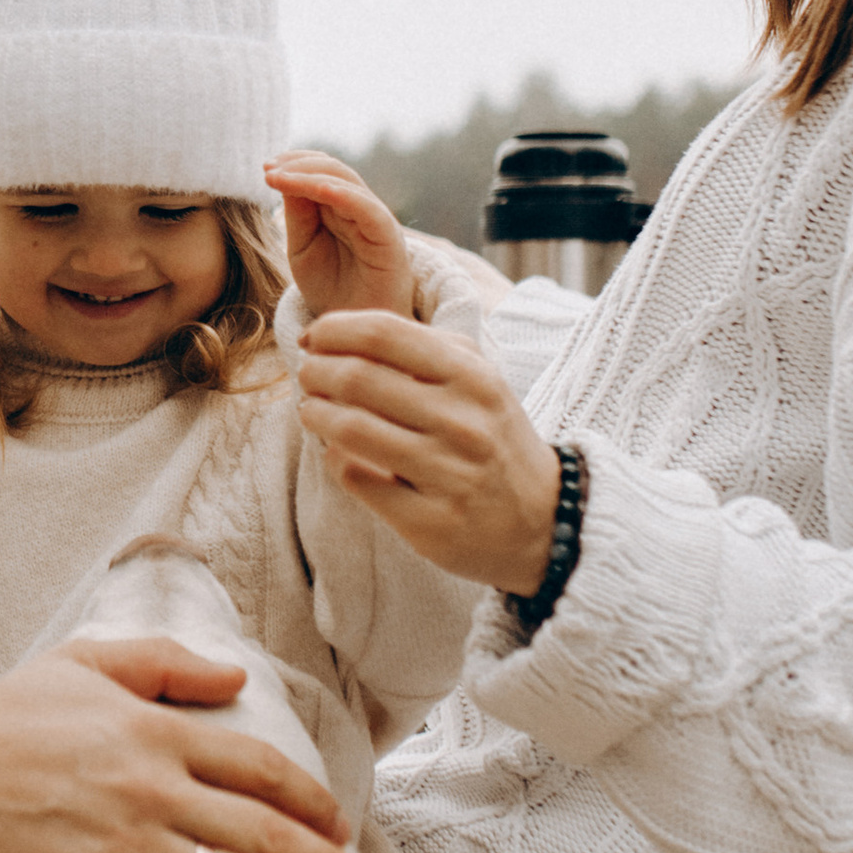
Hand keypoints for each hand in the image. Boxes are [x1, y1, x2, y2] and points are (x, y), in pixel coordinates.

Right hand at [0, 636, 384, 852]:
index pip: (258, 768)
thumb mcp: (84, 664)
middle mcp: (152, 788)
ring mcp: (124, 845)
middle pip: (265, 833)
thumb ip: (165, 667)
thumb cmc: (0, 718)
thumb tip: (235, 676)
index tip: (342, 826)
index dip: (311, 800)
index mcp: (154, 732)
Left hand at [264, 148, 415, 324]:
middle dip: (298, 164)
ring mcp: (376, 221)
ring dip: (309, 175)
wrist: (356, 336)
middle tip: (267, 168)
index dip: (295, 164)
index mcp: (342, 210)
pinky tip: (314, 190)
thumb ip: (298, 215)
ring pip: (347, 182)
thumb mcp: (303, 250)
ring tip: (278, 177)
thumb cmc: (332, 292)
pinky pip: (366, 208)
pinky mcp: (387, 237)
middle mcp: (361, 209)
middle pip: (334, 170)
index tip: (266, 167)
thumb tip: (283, 176)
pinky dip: (340, 193)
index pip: (322, 172)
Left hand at [295, 307, 561, 589]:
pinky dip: (335, 461)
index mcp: (474, 378)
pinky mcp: (430, 523)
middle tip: (307, 375)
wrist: (544, 519)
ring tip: (311, 410)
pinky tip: (337, 453)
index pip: (385, 333)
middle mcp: (464, 424)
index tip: (314, 338)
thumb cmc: (493, 436)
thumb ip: (422, 347)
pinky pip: (357, 481)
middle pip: (357, 379)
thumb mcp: (478, 379)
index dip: (334, 330)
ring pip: (349, 431)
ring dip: (315, 414)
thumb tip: (341, 331)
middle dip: (316, 372)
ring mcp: (448, 476)